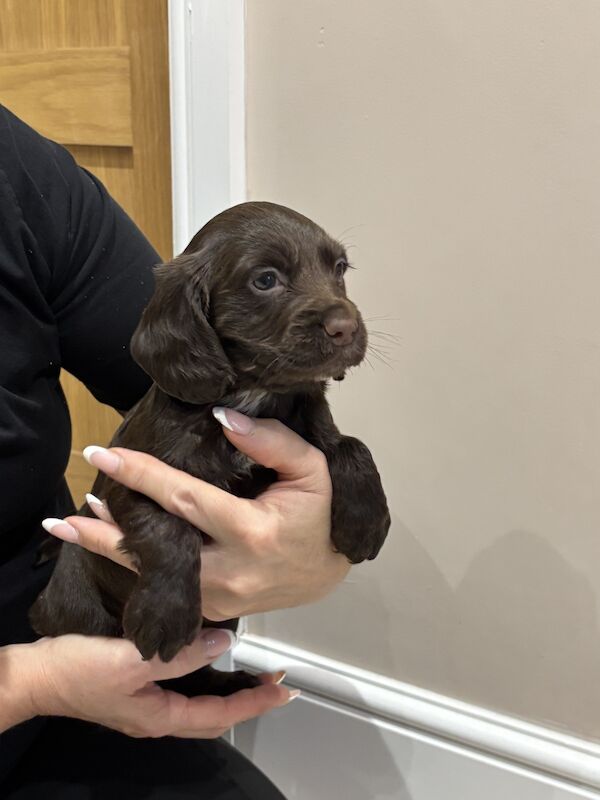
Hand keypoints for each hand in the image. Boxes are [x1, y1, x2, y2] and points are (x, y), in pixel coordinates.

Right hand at [1, 629, 294, 737]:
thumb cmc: (81, 670)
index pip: (220, 716)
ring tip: (254, 671)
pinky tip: (211, 658)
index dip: (254, 703)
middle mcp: (159, 717)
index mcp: (160, 717)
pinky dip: (206, 676)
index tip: (284, 690)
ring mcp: (148, 705)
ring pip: (201, 702)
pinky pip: (185, 689)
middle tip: (277, 680)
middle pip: (215, 714)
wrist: (36, 674)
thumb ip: (180, 654)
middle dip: (248, 699)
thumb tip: (227, 642)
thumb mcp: (133, 661)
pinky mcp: (137, 690)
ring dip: (230, 689)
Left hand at [46, 410, 349, 620]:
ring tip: (71, 528)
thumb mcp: (314, 470)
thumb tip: (222, 418)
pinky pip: (167, 589)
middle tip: (63, 513)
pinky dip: (136, 567)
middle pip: (156, 551)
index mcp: (252, 532)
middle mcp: (229, 573)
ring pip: (154, 576)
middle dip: (104, 531)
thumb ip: (272, 441)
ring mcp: (220, 599)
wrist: (330, 570)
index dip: (142, 475)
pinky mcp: (215, 609)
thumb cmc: (323, 515)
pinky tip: (110, 548)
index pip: (185, 499)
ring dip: (110, 550)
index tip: (104, 455)